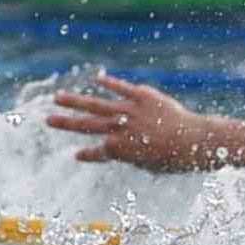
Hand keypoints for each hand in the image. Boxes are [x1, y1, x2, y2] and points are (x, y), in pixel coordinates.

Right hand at [49, 76, 227, 173]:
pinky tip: (98, 78)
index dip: (87, 155)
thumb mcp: (150, 166)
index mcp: (121, 151)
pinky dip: (110, 83)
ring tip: (58, 97)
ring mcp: (130, 111)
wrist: (196, 142)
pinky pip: (123, 88)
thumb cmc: (176, 160)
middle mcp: (120, 130)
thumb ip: (132, 156)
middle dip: (66, 123)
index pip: (97, 152)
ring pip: (97, 105)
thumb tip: (121, 150)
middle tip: (47, 119)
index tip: (76, 155)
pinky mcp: (143, 97)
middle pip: (87, 125)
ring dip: (76, 101)